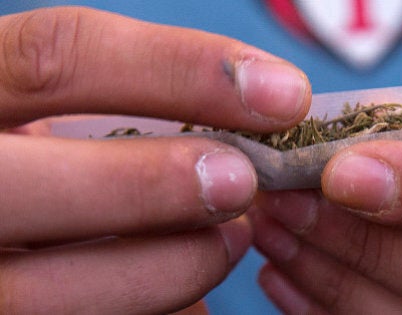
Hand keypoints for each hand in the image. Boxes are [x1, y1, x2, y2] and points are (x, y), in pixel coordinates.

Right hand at [0, 6, 309, 313]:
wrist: (6, 211)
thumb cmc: (55, 153)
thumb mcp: (72, 114)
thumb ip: (135, 114)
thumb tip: (249, 129)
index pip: (53, 57)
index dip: (176, 69)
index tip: (280, 93)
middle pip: (22, 183)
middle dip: (149, 184)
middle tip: (244, 180)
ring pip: (38, 292)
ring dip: (165, 267)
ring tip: (233, 239)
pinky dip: (156, 308)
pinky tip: (194, 288)